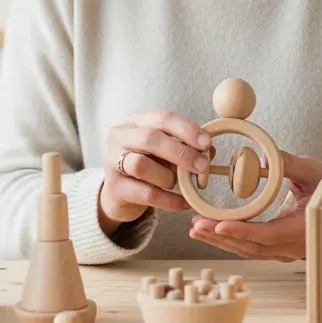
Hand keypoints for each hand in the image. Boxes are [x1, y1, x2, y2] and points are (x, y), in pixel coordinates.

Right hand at [98, 111, 212, 235]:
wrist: (120, 193)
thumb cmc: (148, 165)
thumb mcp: (166, 152)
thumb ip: (186, 147)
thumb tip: (209, 151)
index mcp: (135, 121)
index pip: (163, 119)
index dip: (187, 130)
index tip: (206, 143)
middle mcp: (119, 137)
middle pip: (150, 138)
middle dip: (181, 153)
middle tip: (202, 166)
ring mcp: (112, 162)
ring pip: (142, 165)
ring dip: (168, 176)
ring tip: (178, 185)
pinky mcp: (114, 188)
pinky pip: (145, 193)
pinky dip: (169, 200)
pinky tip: (183, 203)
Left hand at [188, 151, 321, 260]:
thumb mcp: (312, 170)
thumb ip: (287, 163)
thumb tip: (262, 155)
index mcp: (301, 228)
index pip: (265, 234)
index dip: (241, 231)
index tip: (218, 224)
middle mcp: (292, 245)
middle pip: (251, 247)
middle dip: (221, 237)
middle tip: (196, 225)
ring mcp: (287, 250)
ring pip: (250, 251)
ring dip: (223, 241)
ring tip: (197, 229)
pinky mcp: (282, 248)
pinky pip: (254, 248)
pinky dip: (233, 241)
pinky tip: (215, 232)